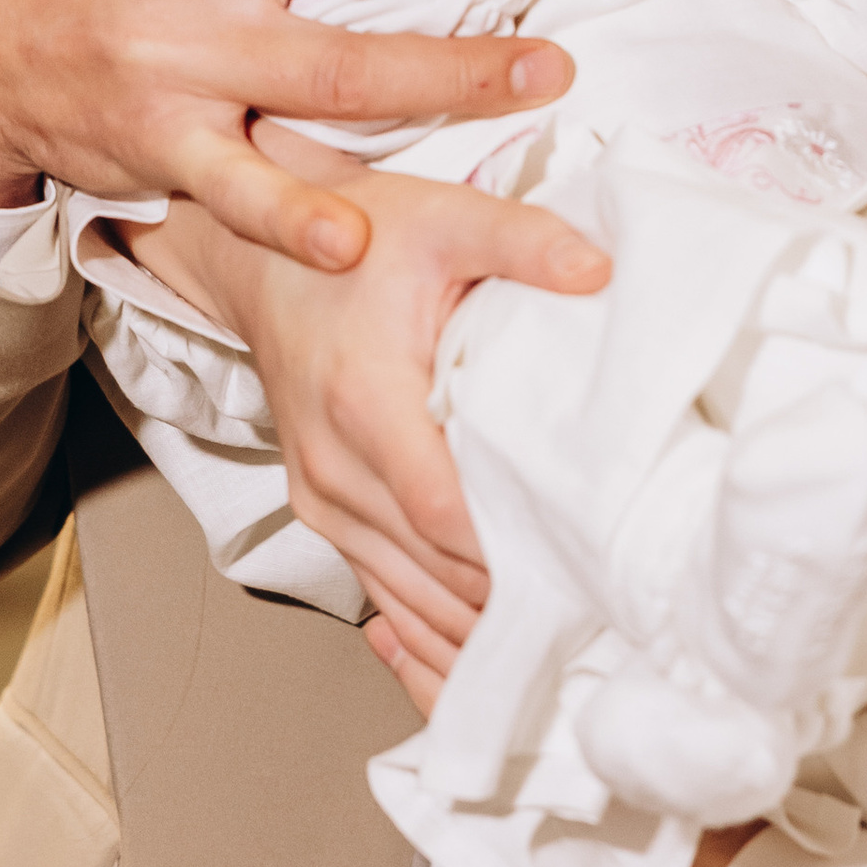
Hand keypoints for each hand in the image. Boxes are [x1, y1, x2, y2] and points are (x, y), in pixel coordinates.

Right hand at [130, 124, 609, 699]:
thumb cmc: (351, 240)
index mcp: (365, 401)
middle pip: (436, 573)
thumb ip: (525, 240)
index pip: (447, 513)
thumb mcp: (445, 217)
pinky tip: (493, 650)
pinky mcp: (325, 513)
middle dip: (518, 601)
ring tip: (568, 640)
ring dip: (481, 629)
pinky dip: (437, 631)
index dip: (515, 554)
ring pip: (411, 600)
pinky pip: (384, 595)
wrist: (258, 257)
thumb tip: (600, 270)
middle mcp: (336, 467)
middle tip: (608, 614)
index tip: (591, 569)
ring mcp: (325, 500)